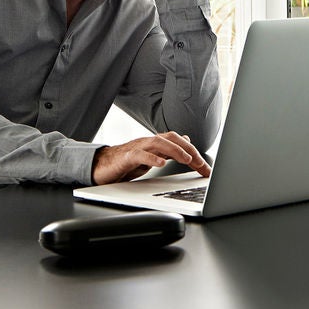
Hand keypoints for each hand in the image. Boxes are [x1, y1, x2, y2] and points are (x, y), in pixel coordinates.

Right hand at [92, 132, 212, 184]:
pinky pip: (140, 154)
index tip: (207, 170)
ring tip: (187, 160)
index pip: (180, 143)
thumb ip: (169, 150)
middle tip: (201, 165)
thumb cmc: (127, 163)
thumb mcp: (153, 157)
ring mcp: (138, 147)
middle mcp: (149, 142)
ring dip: (175, 151)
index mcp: (156, 144)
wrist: (102, 166)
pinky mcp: (127, 156)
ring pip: (159, 143)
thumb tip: (186, 141)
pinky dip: (151, 158)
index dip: (195, 154)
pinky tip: (161, 163)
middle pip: (172, 139)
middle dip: (189, 151)